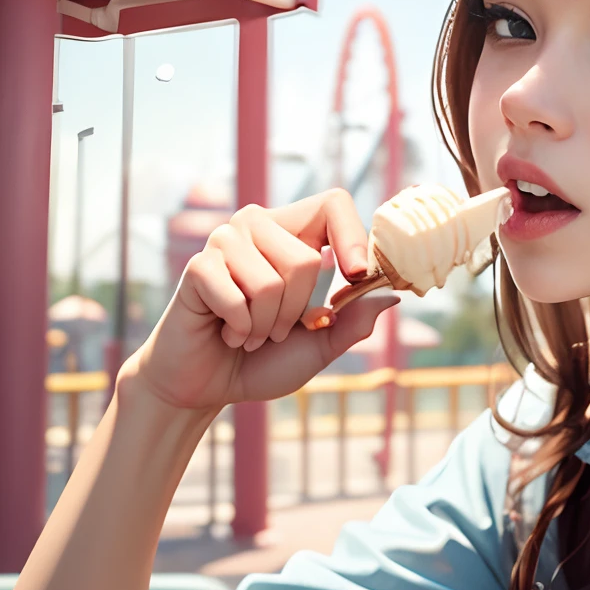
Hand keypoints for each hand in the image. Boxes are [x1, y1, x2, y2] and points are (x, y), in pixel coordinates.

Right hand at [129, 190, 396, 411]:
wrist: (208, 385)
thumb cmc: (264, 359)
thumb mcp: (320, 345)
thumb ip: (353, 321)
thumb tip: (391, 296)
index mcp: (294, 235)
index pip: (333, 204)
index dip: (351, 235)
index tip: (357, 275)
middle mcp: (259, 226)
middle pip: (306, 259)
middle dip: (298, 313)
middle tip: (276, 329)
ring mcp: (225, 241)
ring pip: (272, 282)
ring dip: (266, 325)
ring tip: (249, 330)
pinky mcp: (198, 266)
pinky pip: (239, 299)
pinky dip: (241, 329)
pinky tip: (226, 330)